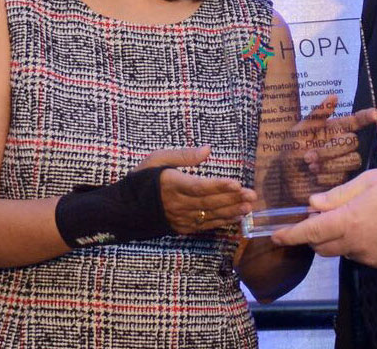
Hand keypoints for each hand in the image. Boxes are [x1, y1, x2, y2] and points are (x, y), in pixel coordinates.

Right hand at [135, 146, 255, 233]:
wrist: (125, 207)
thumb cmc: (142, 178)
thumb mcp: (157, 159)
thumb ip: (183, 155)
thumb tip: (208, 149)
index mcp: (170, 184)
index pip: (198, 187)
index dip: (218, 186)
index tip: (236, 183)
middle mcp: (176, 204)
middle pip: (208, 203)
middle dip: (231, 199)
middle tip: (251, 195)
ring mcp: (179, 218)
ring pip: (209, 216)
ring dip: (230, 212)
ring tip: (248, 207)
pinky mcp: (181, 227)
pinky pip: (204, 226)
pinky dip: (221, 222)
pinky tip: (236, 217)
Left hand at [269, 168, 376, 267]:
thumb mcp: (367, 181)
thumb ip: (337, 195)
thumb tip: (312, 203)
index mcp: (349, 221)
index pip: (310, 232)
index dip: (290, 235)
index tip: (275, 236)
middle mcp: (357, 244)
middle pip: (321, 246)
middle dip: (313, 234)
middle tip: (321, 214)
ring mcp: (371, 256)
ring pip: (340, 252)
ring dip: (334, 239)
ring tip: (348, 217)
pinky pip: (359, 256)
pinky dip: (353, 244)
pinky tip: (368, 227)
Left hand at [278, 97, 376, 201]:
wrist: (285, 178)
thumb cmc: (291, 151)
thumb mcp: (299, 131)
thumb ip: (317, 115)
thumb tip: (334, 96)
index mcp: (333, 129)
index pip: (355, 121)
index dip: (367, 116)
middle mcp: (342, 144)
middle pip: (353, 142)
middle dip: (331, 149)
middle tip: (308, 156)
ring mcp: (344, 162)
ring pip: (353, 159)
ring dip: (330, 163)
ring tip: (310, 167)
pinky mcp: (344, 180)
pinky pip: (345, 177)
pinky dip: (327, 176)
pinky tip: (315, 177)